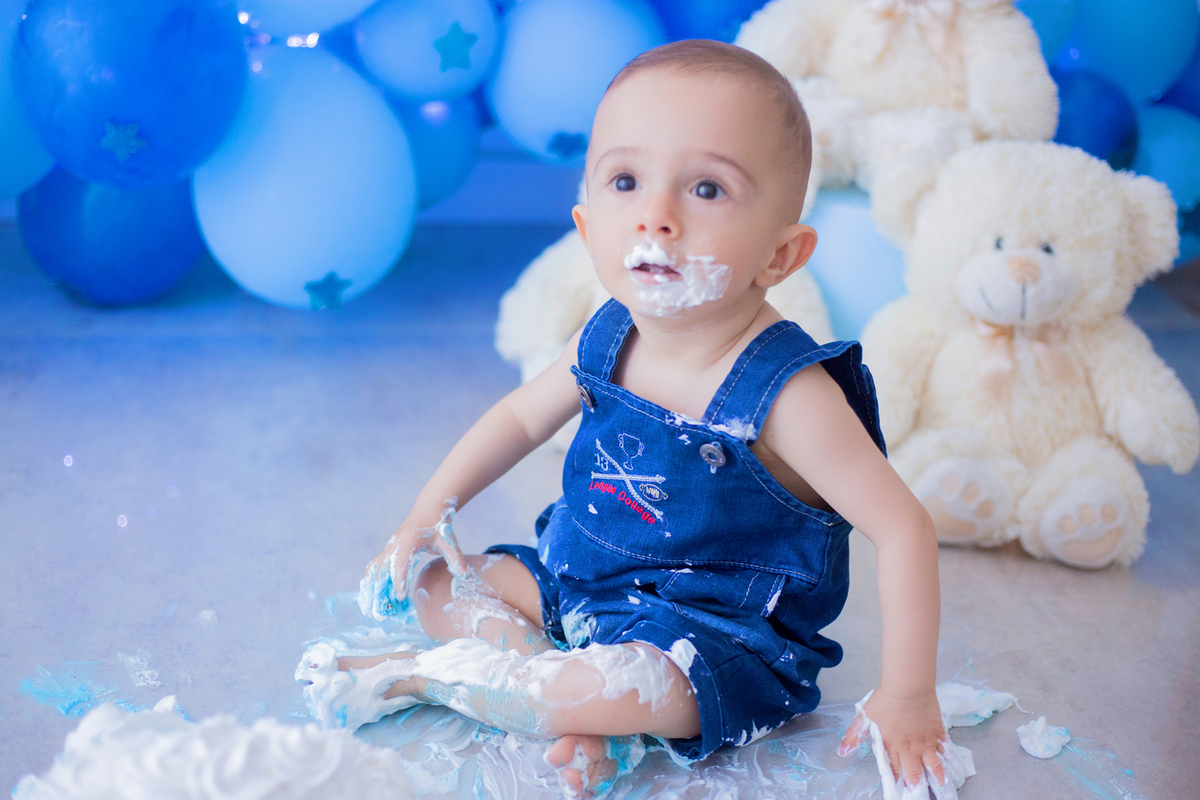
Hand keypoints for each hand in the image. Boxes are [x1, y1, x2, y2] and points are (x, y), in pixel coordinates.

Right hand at [359, 499, 470, 619]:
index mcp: (408, 542)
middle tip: (381, 612)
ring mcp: (388, 548)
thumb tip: (467, 576)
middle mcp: (394, 545)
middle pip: (381, 570)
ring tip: (369, 609)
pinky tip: (371, 597)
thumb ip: (456, 559)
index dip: (400, 581)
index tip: (401, 597)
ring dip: (370, 589)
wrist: (428, 510)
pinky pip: (375, 568)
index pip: (400, 564)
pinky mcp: (387, 552)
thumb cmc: (439, 526)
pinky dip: (371, 582)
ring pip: (374, 570)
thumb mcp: (449, 542)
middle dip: (379, 591)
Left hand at [838, 687, 946, 788]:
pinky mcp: (938, 732)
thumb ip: (854, 736)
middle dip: (917, 786)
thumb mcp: (865, 717)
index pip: (895, 772)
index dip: (897, 784)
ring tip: (943, 787)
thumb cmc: (885, 699)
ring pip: (935, 766)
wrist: (908, 686)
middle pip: (915, 774)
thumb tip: (843, 751)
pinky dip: (946, 756)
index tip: (900, 792)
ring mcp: (926, 742)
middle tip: (919, 793)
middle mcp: (911, 749)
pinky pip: (944, 748)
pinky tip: (949, 763)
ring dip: (938, 777)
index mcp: (892, 747)